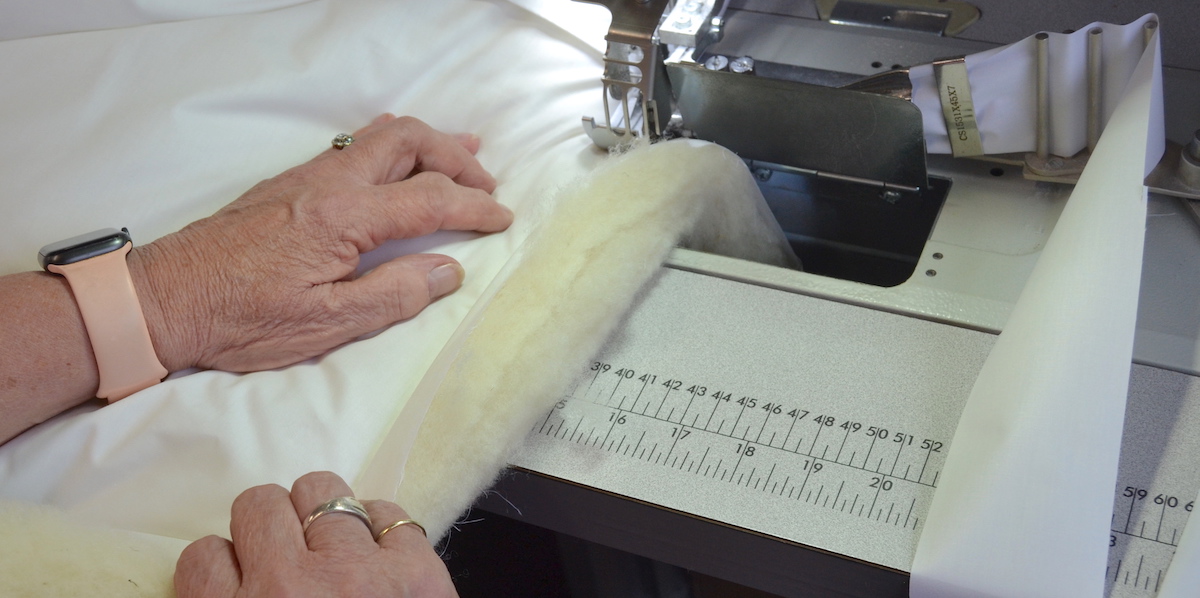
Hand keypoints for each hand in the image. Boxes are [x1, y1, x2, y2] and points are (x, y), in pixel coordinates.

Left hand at [129, 114, 512, 371]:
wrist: (164, 299)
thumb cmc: (239, 319)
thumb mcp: (324, 325)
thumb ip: (393, 295)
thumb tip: (447, 271)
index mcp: (344, 217)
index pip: (430, 200)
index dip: (474, 208)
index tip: (503, 219)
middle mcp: (328, 183)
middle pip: (409, 143)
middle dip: (456, 158)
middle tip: (487, 184)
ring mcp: (306, 177)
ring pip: (380, 136)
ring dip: (427, 143)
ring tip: (463, 152)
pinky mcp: (288, 185)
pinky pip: (354, 146)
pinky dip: (392, 146)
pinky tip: (398, 161)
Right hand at [175, 471, 456, 596]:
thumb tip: (218, 571)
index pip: (202, 557)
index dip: (224, 565)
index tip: (238, 576)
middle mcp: (288, 587)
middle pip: (259, 505)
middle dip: (271, 525)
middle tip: (290, 555)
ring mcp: (356, 573)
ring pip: (320, 490)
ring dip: (323, 513)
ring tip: (334, 544)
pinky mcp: (416, 571)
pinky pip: (387, 510)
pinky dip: (384, 528)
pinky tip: (382, 554)